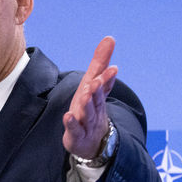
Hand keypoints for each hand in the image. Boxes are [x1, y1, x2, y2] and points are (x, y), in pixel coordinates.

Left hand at [63, 35, 118, 157]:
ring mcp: (86, 123)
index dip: (107, 78)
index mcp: (98, 96)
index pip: (104, 85)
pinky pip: (74, 129)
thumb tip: (109, 38)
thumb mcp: (94, 85)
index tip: (113, 68)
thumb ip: (100, 63)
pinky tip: (68, 116)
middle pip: (96, 98)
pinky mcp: (75, 135)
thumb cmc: (91, 109)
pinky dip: (72, 123)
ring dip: (87, 103)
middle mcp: (94, 108)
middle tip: (97, 80)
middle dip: (97, 89)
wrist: (92, 142)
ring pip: (87, 112)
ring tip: (86, 93)